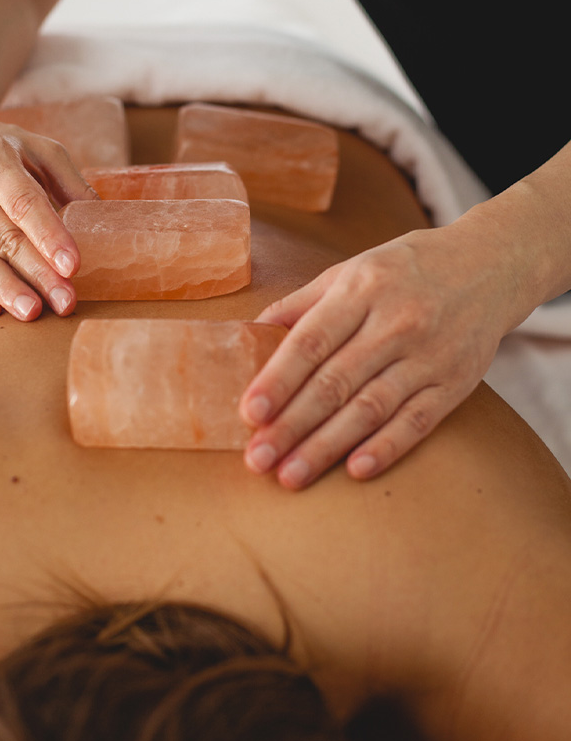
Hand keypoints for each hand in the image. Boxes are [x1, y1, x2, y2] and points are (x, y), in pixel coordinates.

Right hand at [0, 110, 97, 319]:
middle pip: (4, 237)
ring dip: (7, 290)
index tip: (72, 266)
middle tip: (66, 302)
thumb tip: (104, 219)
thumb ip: (70, 181)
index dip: (49, 236)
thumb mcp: (35, 149)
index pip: (24, 203)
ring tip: (34, 313)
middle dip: (38, 274)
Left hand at [240, 226, 515, 488]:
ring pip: (371, 408)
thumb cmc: (404, 270)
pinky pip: (418, 421)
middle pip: (335, 382)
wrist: (492, 264)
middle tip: (258, 459)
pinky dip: (386, 447)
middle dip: (292, 424)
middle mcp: (396, 322)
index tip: (249, 413)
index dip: (278, 379)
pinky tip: (354, 470)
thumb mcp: (351, 270)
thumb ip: (302, 304)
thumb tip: (250, 333)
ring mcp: (429, 355)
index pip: (311, 341)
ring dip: (327, 446)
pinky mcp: (456, 383)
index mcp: (362, 290)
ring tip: (291, 475)